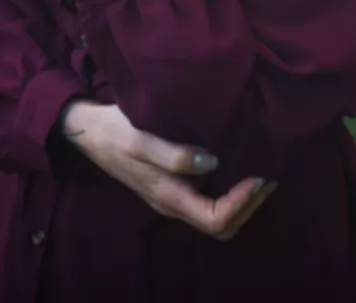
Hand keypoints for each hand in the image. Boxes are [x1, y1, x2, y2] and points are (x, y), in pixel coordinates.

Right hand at [60, 101, 277, 240]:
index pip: (216, 219)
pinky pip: (207, 200)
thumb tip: (214, 164)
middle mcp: (172, 203)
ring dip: (242, 200)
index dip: (242, 203)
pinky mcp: (170, 185)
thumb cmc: (115, 130)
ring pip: (215, 215)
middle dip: (249, 206)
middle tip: (268, 175)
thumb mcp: (141, 137)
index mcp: (168, 196)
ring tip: (260, 170)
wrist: (87, 129)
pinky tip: (237, 165)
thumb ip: (175, 154)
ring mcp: (170, 196)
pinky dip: (229, 190)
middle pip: (221, 225)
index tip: (258, 175)